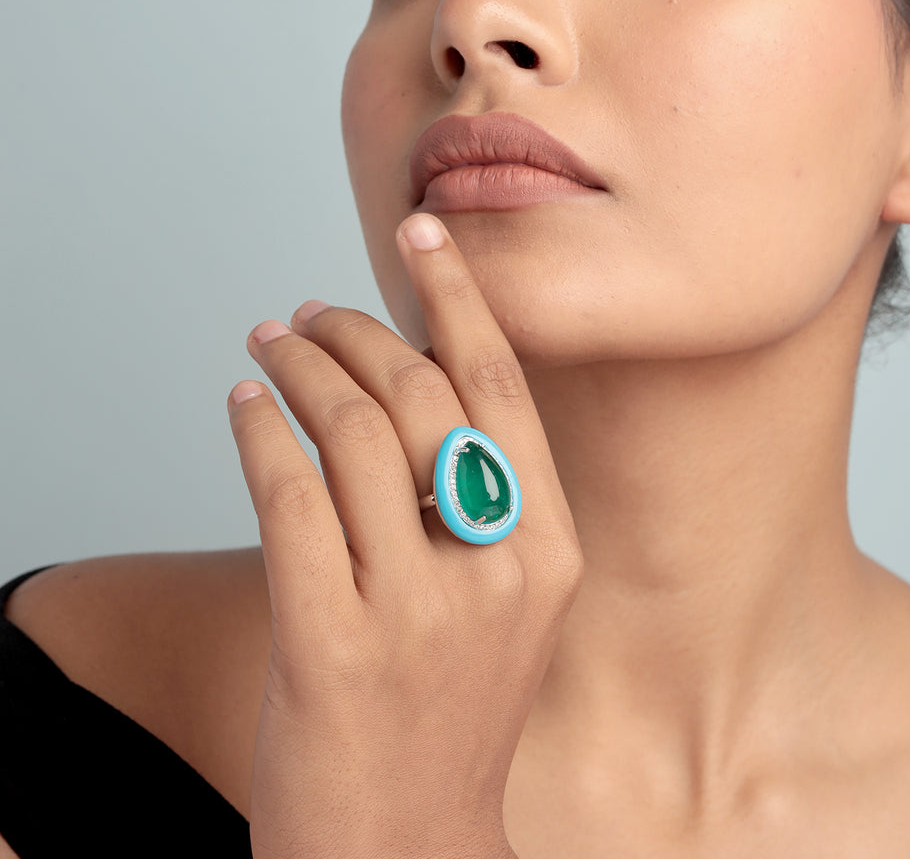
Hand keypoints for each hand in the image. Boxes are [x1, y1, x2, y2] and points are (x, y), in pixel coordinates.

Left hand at [228, 213, 582, 858]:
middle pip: (418, 394)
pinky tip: (242, 403)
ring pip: (347, 432)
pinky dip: (257, 429)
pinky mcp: (333, 645)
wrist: (404, 841)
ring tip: (270, 341)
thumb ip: (478, 498)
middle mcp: (494, 570)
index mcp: (549, 549)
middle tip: (309, 312)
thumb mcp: (499, 600)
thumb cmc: (447, 706)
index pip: (501, 386)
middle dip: (354, 330)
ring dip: (298, 365)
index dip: (458, 295)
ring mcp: (416, 611)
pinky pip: (287, 494)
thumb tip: (410, 377)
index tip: (424, 230)